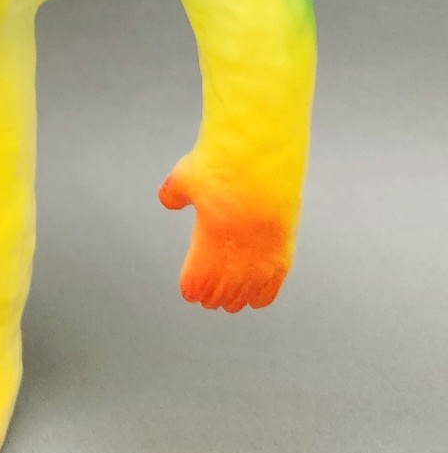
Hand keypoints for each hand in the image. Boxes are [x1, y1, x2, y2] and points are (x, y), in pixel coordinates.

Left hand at [158, 156, 295, 311]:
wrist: (262, 149)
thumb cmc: (222, 159)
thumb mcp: (186, 175)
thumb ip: (174, 193)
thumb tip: (168, 200)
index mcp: (210, 235)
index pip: (199, 278)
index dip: (193, 287)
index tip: (189, 292)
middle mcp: (239, 247)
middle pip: (225, 287)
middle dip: (214, 296)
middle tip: (208, 300)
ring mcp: (264, 246)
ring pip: (250, 287)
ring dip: (238, 297)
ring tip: (230, 303)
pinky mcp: (285, 241)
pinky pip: (277, 278)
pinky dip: (266, 292)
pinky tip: (257, 300)